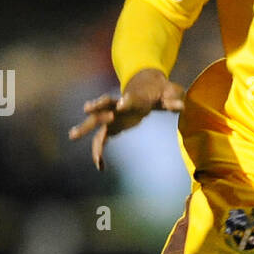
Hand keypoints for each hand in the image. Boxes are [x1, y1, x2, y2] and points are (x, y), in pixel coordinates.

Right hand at [69, 68, 184, 169]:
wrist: (146, 86)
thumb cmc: (160, 91)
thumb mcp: (170, 93)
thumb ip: (174, 100)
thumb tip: (181, 106)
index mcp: (135, 97)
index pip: (130, 99)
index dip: (127, 101)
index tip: (122, 104)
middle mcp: (120, 105)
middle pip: (105, 106)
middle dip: (97, 107)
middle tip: (86, 108)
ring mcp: (113, 115)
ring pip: (96, 122)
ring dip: (85, 128)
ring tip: (71, 135)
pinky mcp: (112, 126)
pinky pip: (101, 139)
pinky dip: (99, 151)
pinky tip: (100, 167)